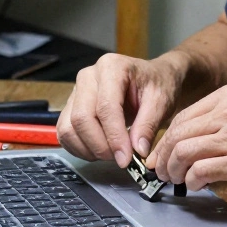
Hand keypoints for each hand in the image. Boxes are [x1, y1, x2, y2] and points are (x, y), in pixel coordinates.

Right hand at [57, 53, 183, 167]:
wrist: (151, 78)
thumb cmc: (156, 84)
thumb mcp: (161, 101)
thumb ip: (148, 125)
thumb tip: (137, 151)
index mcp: (111, 68)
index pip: (106, 107)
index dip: (114, 137)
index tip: (126, 158)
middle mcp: (88, 77)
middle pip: (81, 118)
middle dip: (100, 146)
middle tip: (121, 159)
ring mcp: (76, 91)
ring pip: (69, 128)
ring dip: (88, 149)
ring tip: (111, 153)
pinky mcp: (70, 106)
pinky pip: (65, 133)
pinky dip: (79, 148)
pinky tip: (98, 150)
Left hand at [145, 84, 226, 189]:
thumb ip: (225, 117)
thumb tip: (198, 139)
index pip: (183, 116)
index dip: (166, 137)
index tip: (162, 151)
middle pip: (178, 133)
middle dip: (163, 155)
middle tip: (160, 169)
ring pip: (184, 151)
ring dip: (173, 169)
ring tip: (174, 179)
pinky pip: (202, 170)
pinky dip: (192, 180)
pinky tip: (195, 185)